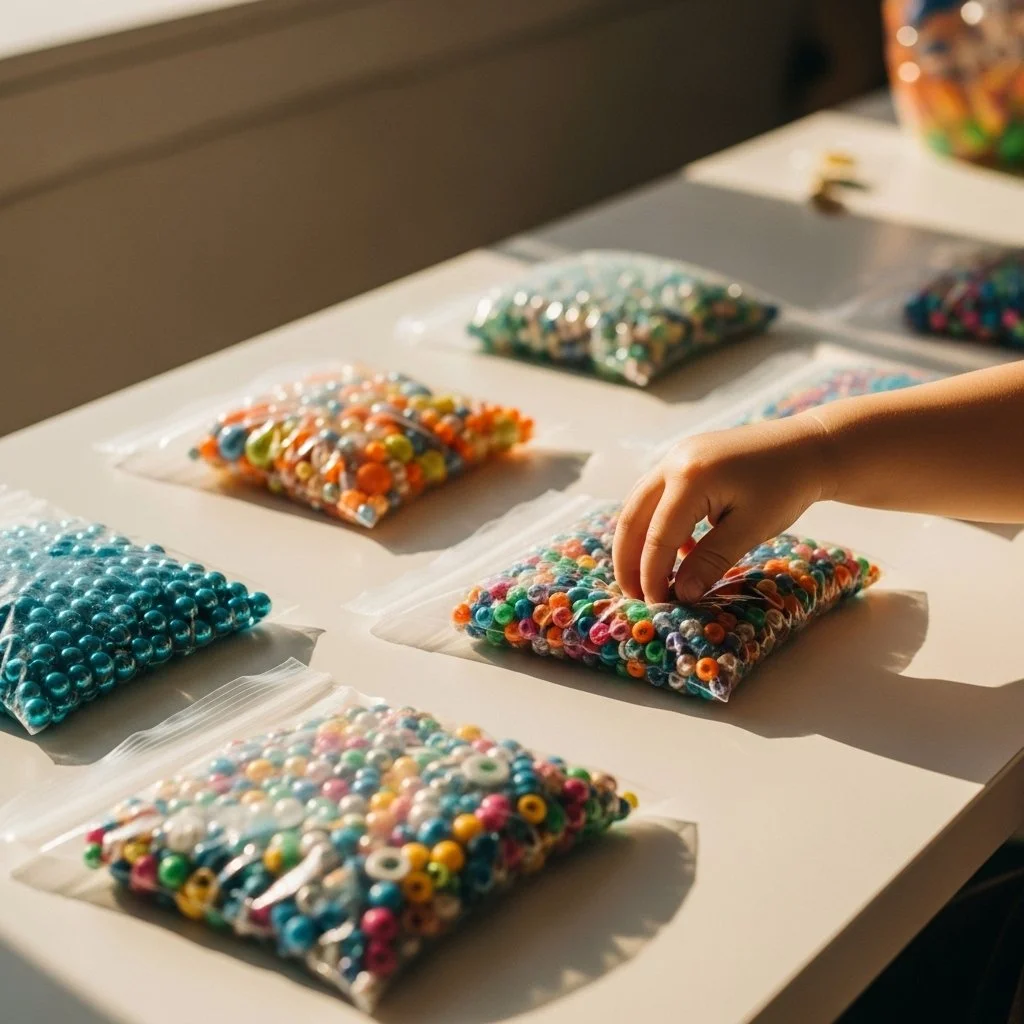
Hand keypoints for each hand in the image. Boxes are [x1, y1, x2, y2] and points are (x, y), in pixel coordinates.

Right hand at [613, 414, 833, 604]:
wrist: (808, 448)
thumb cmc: (786, 487)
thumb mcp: (751, 529)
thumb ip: (711, 560)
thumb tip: (681, 594)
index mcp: (690, 478)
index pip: (659, 535)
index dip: (652, 574)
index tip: (656, 604)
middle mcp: (673, 462)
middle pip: (633, 517)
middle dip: (628, 560)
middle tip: (633, 596)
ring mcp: (675, 457)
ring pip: (638, 505)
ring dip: (636, 543)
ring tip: (642, 578)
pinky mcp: (683, 459)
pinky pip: (656, 496)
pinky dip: (656, 525)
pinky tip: (675, 552)